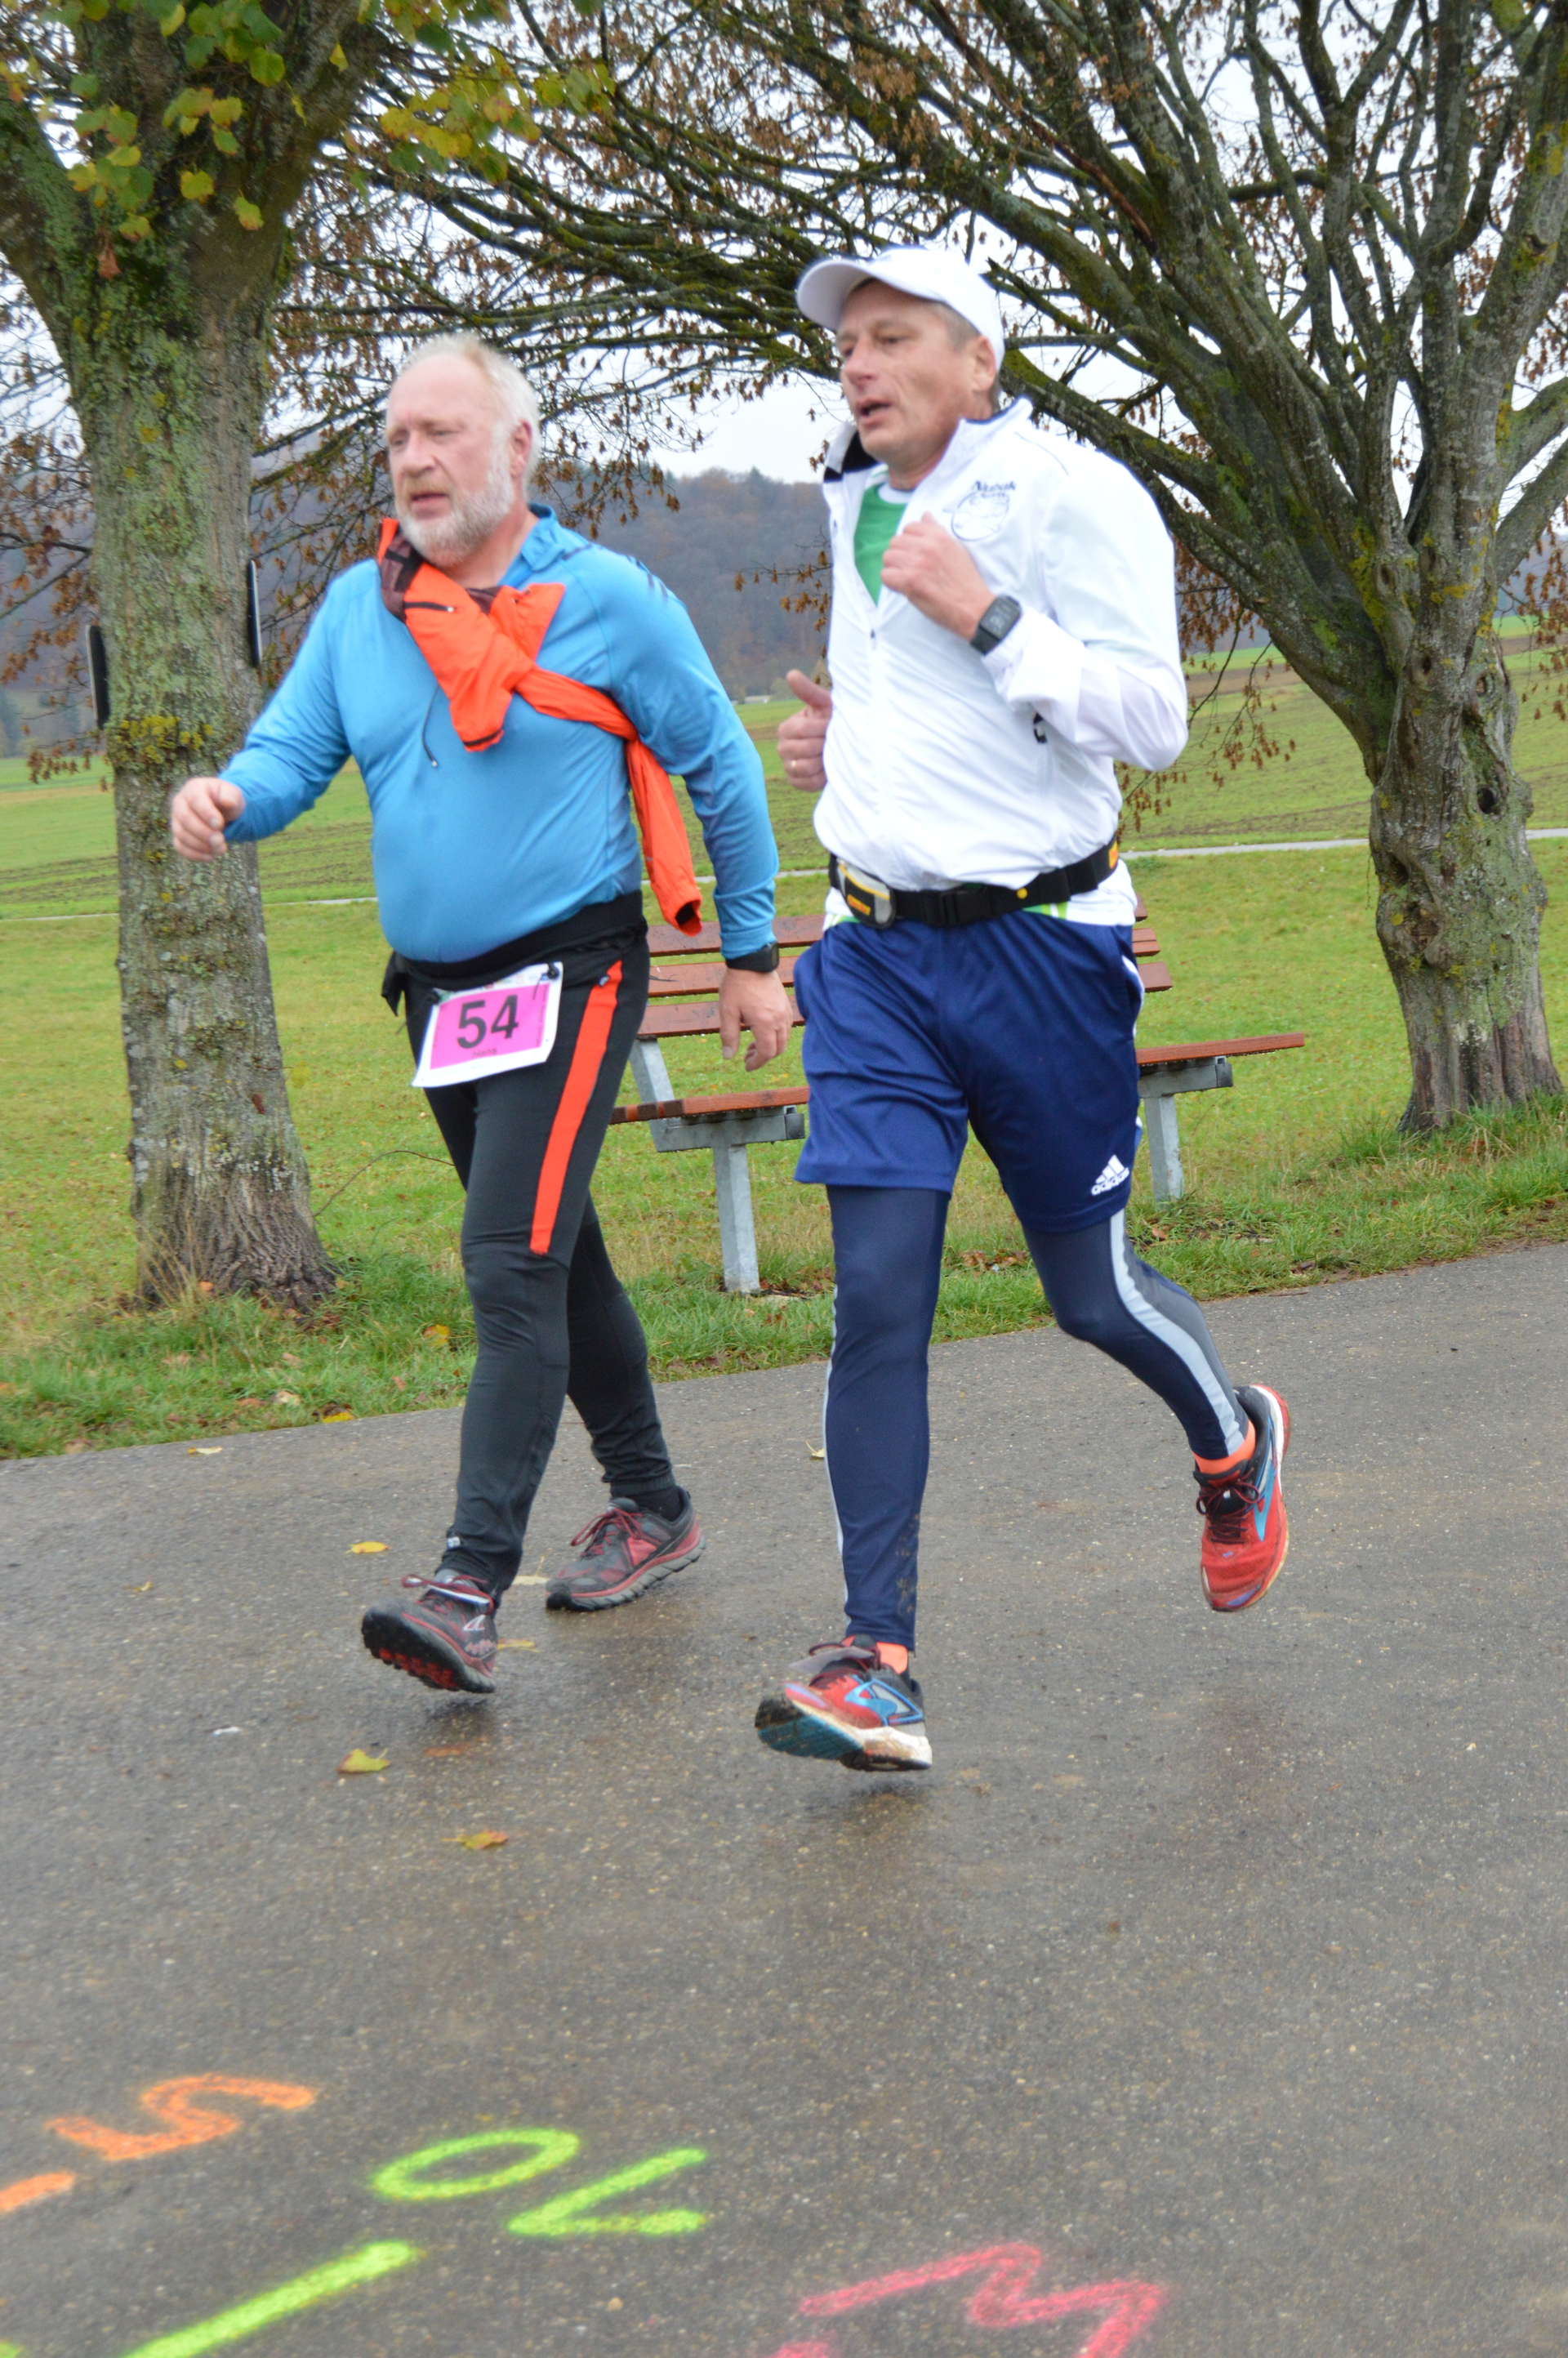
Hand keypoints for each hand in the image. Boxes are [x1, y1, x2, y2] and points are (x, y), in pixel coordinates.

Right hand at [171, 774, 244, 859]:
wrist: (222, 810)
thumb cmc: (227, 800)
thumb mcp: (233, 794)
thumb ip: (231, 796)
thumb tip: (228, 801)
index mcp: (194, 788)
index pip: (196, 800)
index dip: (206, 813)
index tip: (219, 825)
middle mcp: (180, 802)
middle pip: (185, 819)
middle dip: (204, 833)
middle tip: (221, 841)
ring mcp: (176, 819)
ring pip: (181, 835)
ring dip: (201, 846)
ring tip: (221, 848)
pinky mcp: (178, 835)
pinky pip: (180, 847)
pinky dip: (195, 855)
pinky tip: (211, 856)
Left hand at [718, 967, 793, 1071]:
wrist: (752, 961)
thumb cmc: (737, 985)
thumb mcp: (728, 1011)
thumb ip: (729, 1035)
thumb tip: (729, 1056)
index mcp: (765, 1023)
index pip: (766, 1053)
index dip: (756, 1063)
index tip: (746, 1066)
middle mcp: (779, 1020)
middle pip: (778, 1049)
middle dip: (763, 1057)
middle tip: (747, 1056)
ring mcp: (785, 1012)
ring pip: (784, 1039)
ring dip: (770, 1047)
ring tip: (752, 1044)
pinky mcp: (786, 1006)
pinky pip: (786, 1028)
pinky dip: (776, 1036)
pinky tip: (762, 1031)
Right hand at [777, 671, 831, 791]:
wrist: (842, 744)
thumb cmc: (832, 721)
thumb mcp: (824, 704)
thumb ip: (808, 691)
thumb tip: (791, 674)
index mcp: (786, 728)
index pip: (802, 729)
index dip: (822, 728)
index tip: (833, 725)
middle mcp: (782, 747)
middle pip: (803, 749)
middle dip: (824, 745)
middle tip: (833, 741)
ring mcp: (787, 766)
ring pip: (803, 767)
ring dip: (823, 762)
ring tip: (830, 754)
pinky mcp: (795, 782)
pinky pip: (807, 783)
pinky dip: (820, 777)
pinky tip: (827, 768)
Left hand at [880, 516, 993, 640]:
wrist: (972, 606)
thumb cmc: (965, 579)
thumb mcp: (955, 548)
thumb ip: (937, 531)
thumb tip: (925, 515)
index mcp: (938, 536)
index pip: (909, 528)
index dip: (909, 541)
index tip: (916, 554)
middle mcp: (926, 546)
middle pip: (895, 542)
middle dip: (900, 555)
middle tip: (910, 568)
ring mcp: (917, 563)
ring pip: (888, 557)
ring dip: (894, 568)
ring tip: (906, 577)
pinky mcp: (909, 581)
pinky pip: (886, 575)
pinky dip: (892, 583)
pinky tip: (903, 587)